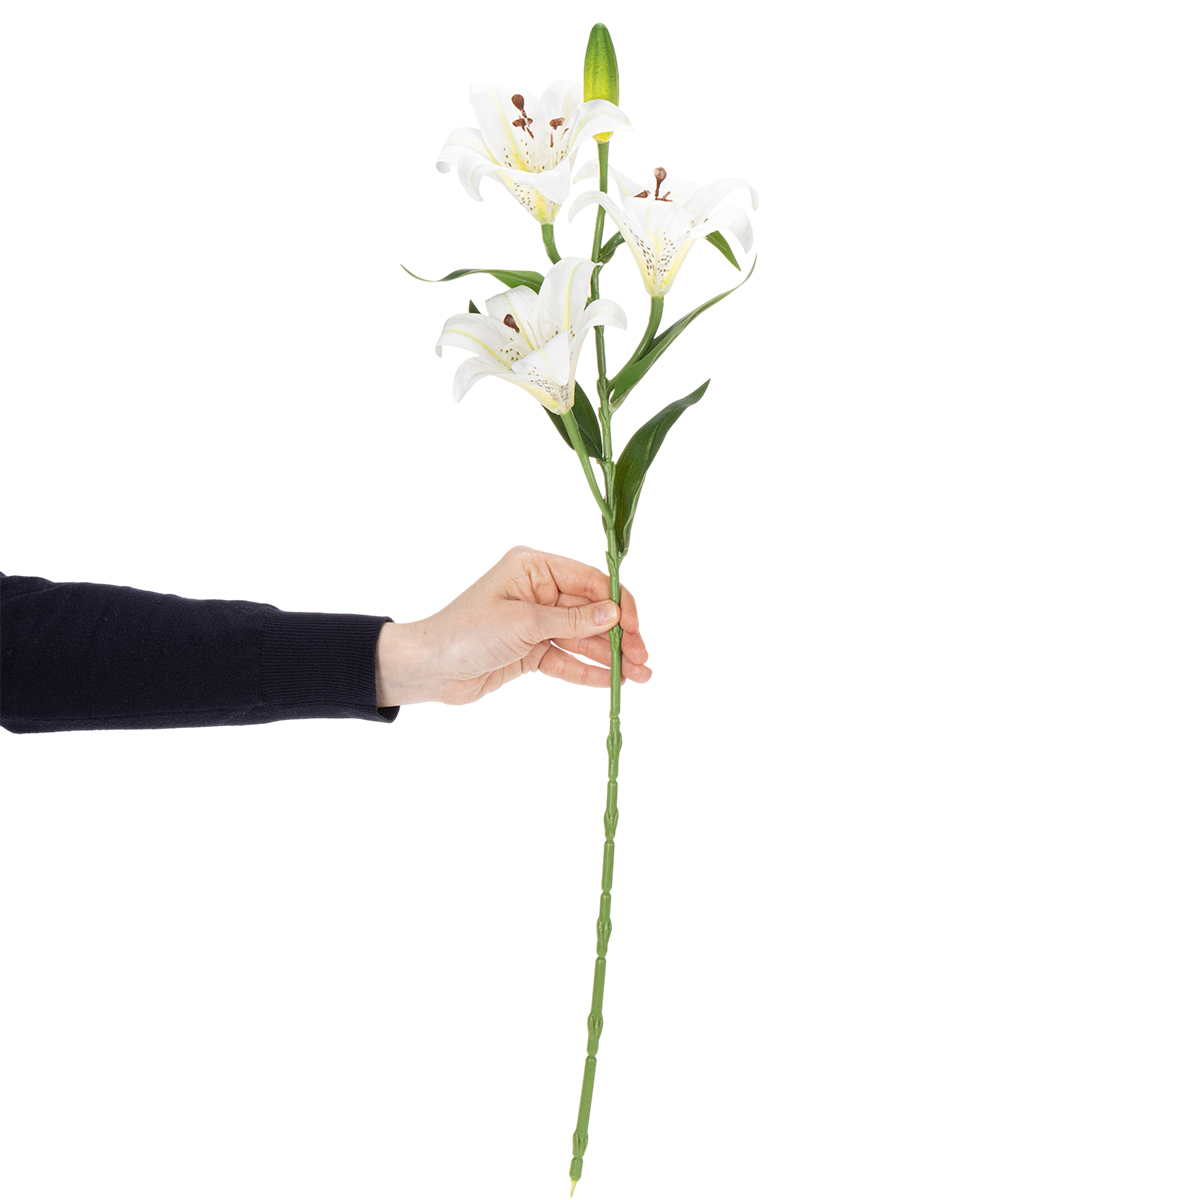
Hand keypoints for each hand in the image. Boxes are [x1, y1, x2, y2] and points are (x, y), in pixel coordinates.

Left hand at [375, 546, 650, 706]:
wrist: (428, 669)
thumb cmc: (467, 633)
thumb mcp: (524, 623)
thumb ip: (572, 620)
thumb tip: (614, 613)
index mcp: (534, 567)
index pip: (589, 581)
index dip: (617, 604)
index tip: (635, 628)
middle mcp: (539, 590)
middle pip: (591, 611)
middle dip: (619, 635)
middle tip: (644, 659)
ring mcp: (536, 621)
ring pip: (583, 638)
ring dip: (611, 657)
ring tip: (641, 677)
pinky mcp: (531, 650)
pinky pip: (567, 659)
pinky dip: (589, 671)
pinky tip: (614, 683)